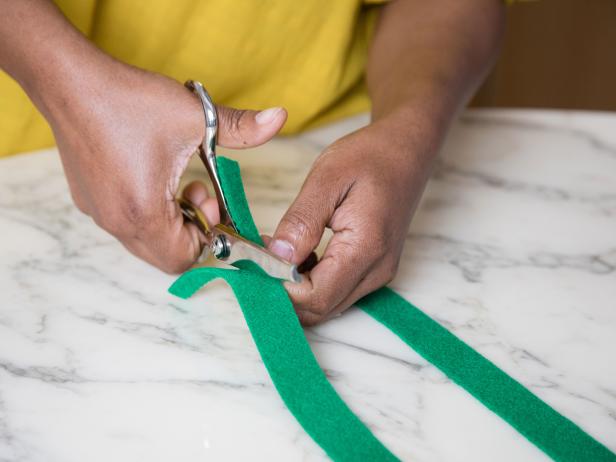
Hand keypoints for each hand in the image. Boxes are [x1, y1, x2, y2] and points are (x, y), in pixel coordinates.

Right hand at [42, 57, 286, 271]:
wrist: (69, 82)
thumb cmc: (130, 101)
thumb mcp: (196, 116)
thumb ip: (243, 127)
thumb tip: (281, 117)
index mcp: (143, 210)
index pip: (184, 258)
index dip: (209, 239)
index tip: (214, 203)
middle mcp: (116, 221)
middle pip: (166, 257)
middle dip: (194, 231)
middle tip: (200, 191)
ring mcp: (99, 214)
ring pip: (147, 244)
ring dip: (172, 222)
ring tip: (177, 182)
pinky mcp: (89, 202)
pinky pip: (127, 226)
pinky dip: (150, 214)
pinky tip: (154, 176)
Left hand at [268, 118, 436, 324]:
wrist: (407, 149)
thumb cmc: (371, 156)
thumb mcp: (327, 178)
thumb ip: (301, 221)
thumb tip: (276, 257)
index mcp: (366, 247)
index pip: (316, 295)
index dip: (280, 287)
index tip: (257, 259)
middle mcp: (376, 270)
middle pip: (321, 308)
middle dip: (284, 292)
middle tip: (260, 257)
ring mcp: (378, 273)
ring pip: (327, 305)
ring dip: (296, 289)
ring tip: (277, 252)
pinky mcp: (374, 270)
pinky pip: (337, 292)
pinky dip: (311, 283)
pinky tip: (299, 255)